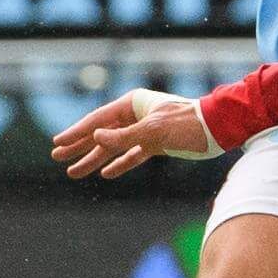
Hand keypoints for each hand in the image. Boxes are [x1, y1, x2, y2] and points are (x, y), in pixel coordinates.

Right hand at [50, 88, 221, 179]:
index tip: (57, 144)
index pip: (97, 120)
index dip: (76, 133)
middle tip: (58, 158)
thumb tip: (96, 136)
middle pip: (101, 133)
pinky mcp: (157, 144)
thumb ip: (124, 136)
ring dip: (95, 159)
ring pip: (114, 146)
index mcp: (132, 104)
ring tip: (73, 172)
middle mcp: (136, 115)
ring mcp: (146, 130)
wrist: (220, 128)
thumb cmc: (188, 124)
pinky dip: (120, 163)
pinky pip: (132, 155)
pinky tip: (106, 172)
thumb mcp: (154, 132)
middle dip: (80, 147)